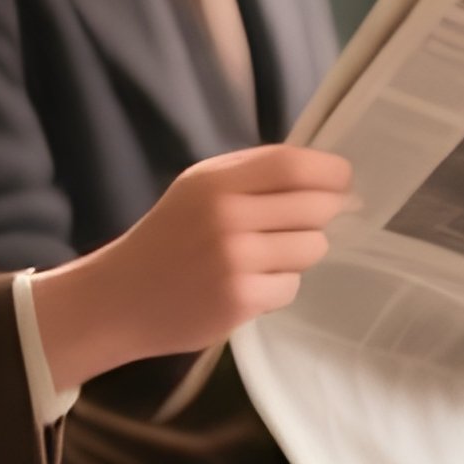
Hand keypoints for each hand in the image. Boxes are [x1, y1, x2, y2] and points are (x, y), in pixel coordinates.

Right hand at [32, 144, 354, 394]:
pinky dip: (277, 287)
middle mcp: (225, 214)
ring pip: (312, 248)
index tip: (343, 181)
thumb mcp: (196, 191)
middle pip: (316, 206)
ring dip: (299, 253)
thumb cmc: (168, 237)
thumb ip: (252, 177)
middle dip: (322, 215)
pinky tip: (247, 285)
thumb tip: (331, 181)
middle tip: (299, 225)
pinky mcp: (241, 298)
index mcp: (214, 180)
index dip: (331, 171)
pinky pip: (292, 286)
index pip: (293, 164)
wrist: (121, 296)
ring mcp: (234, 259)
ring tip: (264, 258)